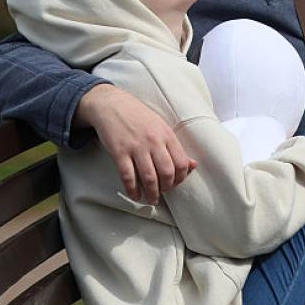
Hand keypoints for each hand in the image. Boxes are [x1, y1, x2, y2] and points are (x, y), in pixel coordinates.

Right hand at [74, 84, 195, 202]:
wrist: (111, 105)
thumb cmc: (138, 117)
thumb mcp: (161, 127)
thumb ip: (176, 147)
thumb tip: (193, 165)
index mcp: (166, 135)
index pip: (181, 163)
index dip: (181, 178)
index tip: (175, 184)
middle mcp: (153, 141)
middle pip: (167, 173)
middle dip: (166, 188)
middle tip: (163, 193)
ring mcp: (136, 147)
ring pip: (149, 177)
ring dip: (152, 193)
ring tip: (152, 199)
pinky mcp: (119, 152)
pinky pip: (128, 176)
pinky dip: (132, 190)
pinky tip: (135, 195)